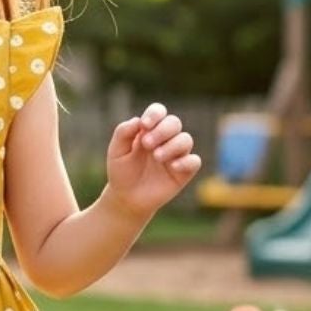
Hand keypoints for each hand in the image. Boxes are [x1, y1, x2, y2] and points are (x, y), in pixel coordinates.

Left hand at [105, 102, 201, 219]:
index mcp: (149, 130)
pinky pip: (194, 161)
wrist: (126, 199)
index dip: (155, 114)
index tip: (145, 125)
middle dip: (162, 130)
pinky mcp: (184, 172)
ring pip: (186, 140)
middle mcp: (165, 139)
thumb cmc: (122, 173)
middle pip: (174, 123)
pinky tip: (172, 167)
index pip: (159, 112)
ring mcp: (176, 155)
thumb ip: (123, 133)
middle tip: (147, 144)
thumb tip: (138, 120)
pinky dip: (186, 161)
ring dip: (172, 145)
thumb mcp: (116, 152)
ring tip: (156, 156)